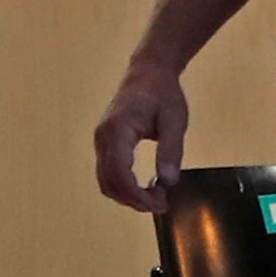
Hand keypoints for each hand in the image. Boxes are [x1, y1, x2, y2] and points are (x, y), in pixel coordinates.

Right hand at [94, 58, 189, 211]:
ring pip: (106, 181)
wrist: (148, 73)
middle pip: (109, 182)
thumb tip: (168, 181)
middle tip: (161, 203)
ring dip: (128, 196)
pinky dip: (124, 186)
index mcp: (118, 129)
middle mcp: (103, 137)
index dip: (137, 195)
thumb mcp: (174, 120)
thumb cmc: (162, 93)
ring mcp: (101, 140)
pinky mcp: (104, 143)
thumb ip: (171, 150)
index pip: (120, 173)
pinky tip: (144, 186)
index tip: (159, 203)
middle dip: (134, 200)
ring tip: (155, 196)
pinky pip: (108, 173)